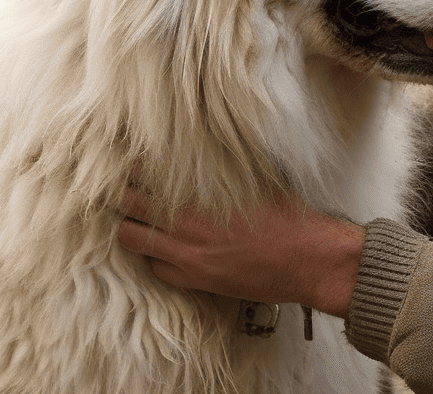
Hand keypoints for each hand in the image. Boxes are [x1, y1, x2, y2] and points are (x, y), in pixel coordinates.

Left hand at [117, 188, 364, 317]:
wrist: (309, 258)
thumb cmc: (289, 217)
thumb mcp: (258, 179)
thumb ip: (224, 169)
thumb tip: (208, 153)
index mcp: (201, 193)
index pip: (145, 175)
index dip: (134, 169)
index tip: (134, 164)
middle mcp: (186, 225)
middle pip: (128, 206)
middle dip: (123, 196)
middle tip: (128, 190)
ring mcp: (187, 256)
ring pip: (131, 240)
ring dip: (132, 228)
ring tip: (140, 221)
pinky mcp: (196, 280)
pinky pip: (155, 270)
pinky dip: (155, 258)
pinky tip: (167, 250)